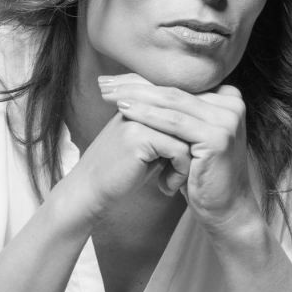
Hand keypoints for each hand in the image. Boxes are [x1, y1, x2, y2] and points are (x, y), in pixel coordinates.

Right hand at [53, 98, 191, 231]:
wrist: (89, 192)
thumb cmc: (122, 172)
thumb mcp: (148, 146)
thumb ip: (169, 132)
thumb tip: (202, 127)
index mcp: (140, 100)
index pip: (180, 105)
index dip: (190, 133)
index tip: (190, 158)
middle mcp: (139, 103)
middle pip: (186, 118)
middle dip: (191, 148)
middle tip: (186, 172)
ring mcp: (138, 118)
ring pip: (187, 135)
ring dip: (185, 164)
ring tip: (173, 182)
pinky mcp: (139, 137)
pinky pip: (179, 150)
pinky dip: (179, 171)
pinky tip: (166, 187)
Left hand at [97, 75, 260, 232]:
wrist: (223, 208)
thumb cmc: (200, 173)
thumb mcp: (187, 136)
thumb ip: (175, 110)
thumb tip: (136, 83)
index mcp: (228, 98)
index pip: (178, 83)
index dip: (144, 79)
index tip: (114, 79)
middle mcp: (233, 104)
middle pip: (175, 91)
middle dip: (136, 86)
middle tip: (106, 83)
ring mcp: (227, 120)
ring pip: (173, 103)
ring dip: (137, 98)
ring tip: (111, 96)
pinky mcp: (218, 138)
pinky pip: (175, 123)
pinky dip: (148, 116)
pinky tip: (126, 112)